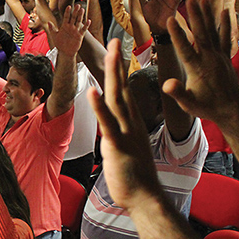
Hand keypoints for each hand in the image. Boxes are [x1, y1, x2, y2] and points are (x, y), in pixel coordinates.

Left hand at [49, 3, 89, 55]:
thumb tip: (48, 22)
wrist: (65, 52)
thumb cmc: (60, 44)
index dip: (67, 12)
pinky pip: (83, 30)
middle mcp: (71, 27)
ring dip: (80, 16)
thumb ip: (52, 29)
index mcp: (64, 26)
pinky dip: (86, 25)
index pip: (66, 17)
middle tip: (78, 5)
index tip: (68, 6)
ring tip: (82, 10)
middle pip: (73, 18)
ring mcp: (75, 31)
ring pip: (79, 22)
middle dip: (75, 11)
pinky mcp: (80, 36)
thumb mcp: (55, 36)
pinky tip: (88, 20)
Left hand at [87, 38, 161, 210]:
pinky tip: (92, 91)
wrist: (146, 198)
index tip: (118, 51)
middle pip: (123, 87)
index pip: (125, 91)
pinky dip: (99, 107)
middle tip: (116, 40)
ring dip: (113, 74)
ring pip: (118, 98)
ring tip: (110, 53)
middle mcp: (131, 123)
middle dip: (118, 62)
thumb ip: (118, 136)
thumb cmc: (135, 177)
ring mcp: (126, 132)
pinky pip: (108, 123)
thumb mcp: (126, 149)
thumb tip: (110, 131)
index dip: (121, 71)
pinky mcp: (118, 146)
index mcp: (132, 123)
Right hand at [162, 0, 238, 124]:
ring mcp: (219, 56)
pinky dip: (225, 24)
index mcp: (198, 69)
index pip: (185, 49)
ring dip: (207, 14)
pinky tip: (224, 12)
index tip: (171, 19)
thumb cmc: (207, 107)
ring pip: (212, 31)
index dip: (177, 34)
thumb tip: (167, 85)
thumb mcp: (189, 104)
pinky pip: (225, 37)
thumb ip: (178, 93)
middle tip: (190, 0)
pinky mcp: (225, 56)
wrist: (231, 110)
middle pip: (201, 34)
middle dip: (195, 16)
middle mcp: (210, 59)